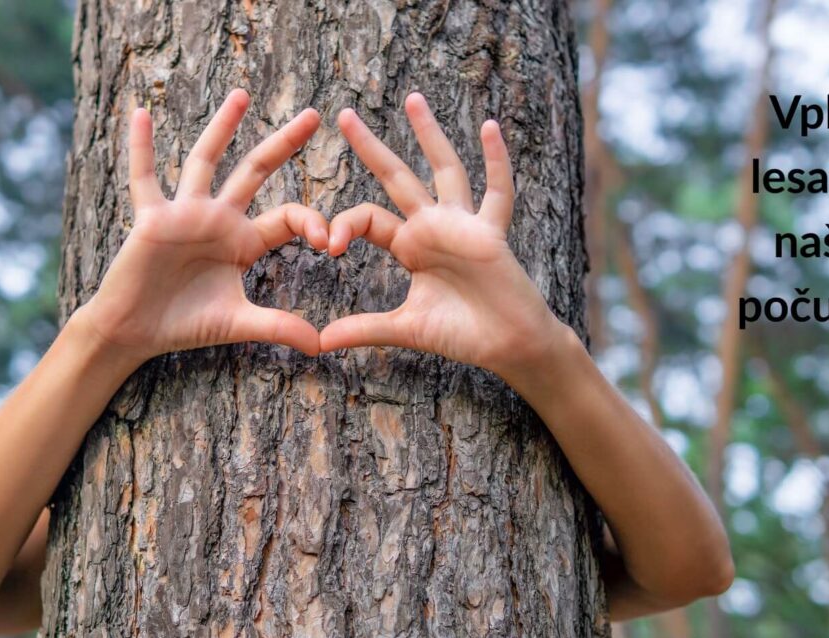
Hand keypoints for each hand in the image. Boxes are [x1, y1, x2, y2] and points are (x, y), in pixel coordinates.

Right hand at [79, 89, 327, 362]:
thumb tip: (320, 346)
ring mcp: (185, 213)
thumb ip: (278, 327)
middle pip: (256, 171)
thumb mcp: (238, 324)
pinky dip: (141, 147)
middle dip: (284, 144)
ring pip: (206, 161)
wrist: (136, 333)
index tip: (329, 241)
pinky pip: (144, 177)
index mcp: (244, 241)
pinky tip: (140, 113)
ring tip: (243, 94)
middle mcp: (218, 218)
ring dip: (223, 127)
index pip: (288, 216)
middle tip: (314, 115)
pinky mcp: (152, 218)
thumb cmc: (184, 325)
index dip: (312, 222)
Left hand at [319, 93, 569, 379]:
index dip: (344, 226)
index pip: (367, 217)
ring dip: (429, 134)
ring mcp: (463, 225)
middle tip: (342, 114)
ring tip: (412, 99)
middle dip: (370, 147)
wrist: (508, 347)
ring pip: (445, 169)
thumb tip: (320, 342)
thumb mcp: (406, 329)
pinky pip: (497, 192)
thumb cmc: (463, 334)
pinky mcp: (491, 234)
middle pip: (396, 176)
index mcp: (410, 246)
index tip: (329, 246)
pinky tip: (491, 127)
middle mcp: (433, 226)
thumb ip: (365, 329)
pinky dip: (497, 160)